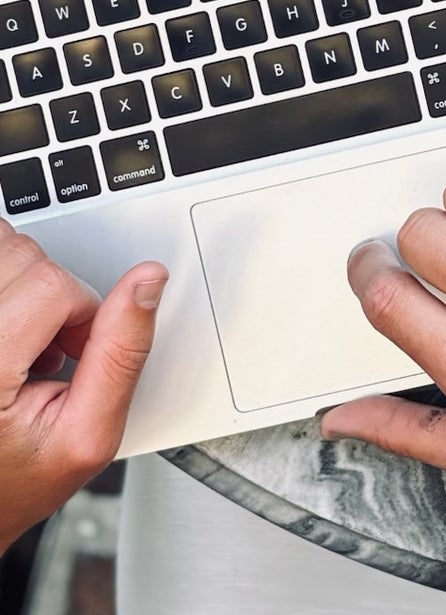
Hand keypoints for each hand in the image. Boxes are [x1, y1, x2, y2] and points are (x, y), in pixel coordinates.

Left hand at [0, 221, 165, 554]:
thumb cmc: (20, 479)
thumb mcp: (89, 436)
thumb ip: (123, 354)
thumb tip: (148, 281)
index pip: (51, 286)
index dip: (82, 312)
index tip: (76, 352)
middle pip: (23, 256)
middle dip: (54, 294)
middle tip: (50, 349)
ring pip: (3, 248)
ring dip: (26, 284)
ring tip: (24, 338)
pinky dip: (8, 284)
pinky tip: (9, 328)